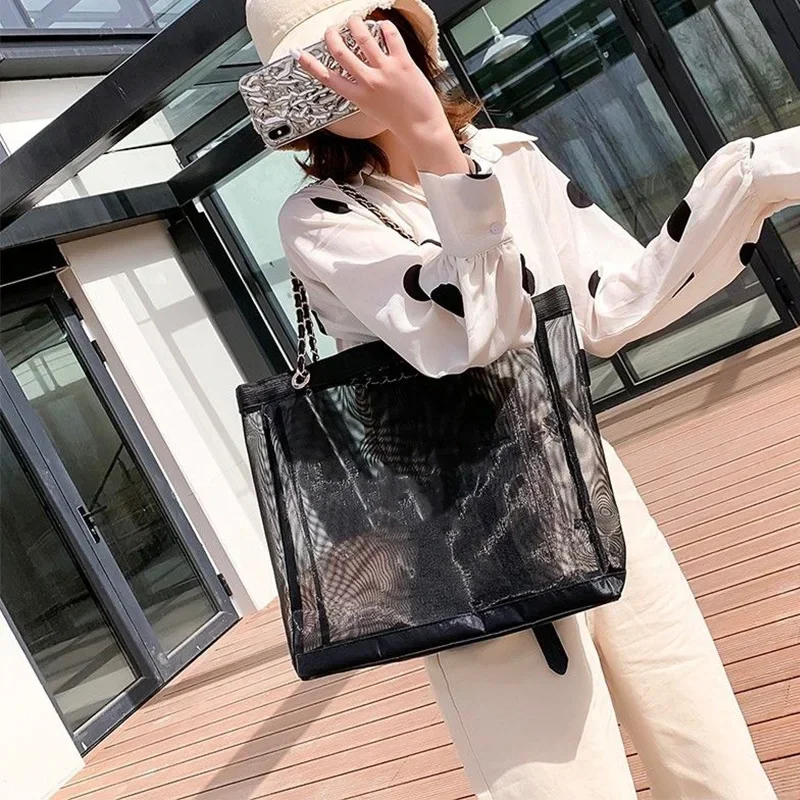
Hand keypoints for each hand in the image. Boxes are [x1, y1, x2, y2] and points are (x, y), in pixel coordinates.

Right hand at [294, 16, 468, 175]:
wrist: (421, 128)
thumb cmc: (400, 122)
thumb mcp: (372, 109)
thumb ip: (362, 92)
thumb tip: (358, 73)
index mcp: (357, 97)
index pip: (328, 78)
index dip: (310, 64)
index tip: (299, 54)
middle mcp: (368, 82)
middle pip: (340, 52)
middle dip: (332, 35)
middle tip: (332, 29)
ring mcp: (385, 72)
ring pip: (362, 37)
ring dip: (355, 24)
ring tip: (355, 21)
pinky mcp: (403, 63)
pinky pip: (390, 35)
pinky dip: (384, 26)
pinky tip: (382, 26)